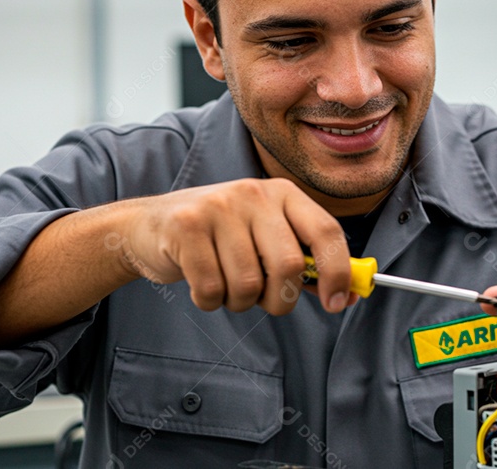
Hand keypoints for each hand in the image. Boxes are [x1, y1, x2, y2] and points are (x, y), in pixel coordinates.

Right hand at [119, 178, 354, 314]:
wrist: (148, 226)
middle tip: (263, 300)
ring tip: (225, 283)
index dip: (338, 271)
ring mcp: (218, 206)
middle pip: (289, 265)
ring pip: (248, 284)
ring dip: (239, 301)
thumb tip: (348, 294)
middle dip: (279, 298)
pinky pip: (212, 289)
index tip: (336, 303)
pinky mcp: (186, 227)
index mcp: (282, 193)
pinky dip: (209, 300)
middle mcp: (254, 193)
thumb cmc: (219, 239)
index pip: (326, 230)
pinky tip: (200, 282)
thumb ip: (306, 264)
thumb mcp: (265, 238)